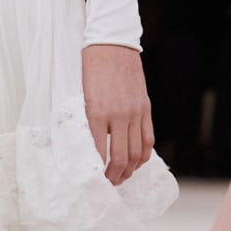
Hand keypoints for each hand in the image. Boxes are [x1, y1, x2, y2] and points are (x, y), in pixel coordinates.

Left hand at [82, 43, 153, 185]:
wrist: (112, 44)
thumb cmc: (91, 67)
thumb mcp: (82, 95)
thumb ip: (87, 120)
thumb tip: (88, 146)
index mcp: (97, 112)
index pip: (98, 152)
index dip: (95, 172)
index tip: (91, 182)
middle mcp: (119, 115)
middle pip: (121, 158)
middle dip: (114, 176)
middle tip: (107, 185)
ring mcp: (136, 112)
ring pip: (137, 152)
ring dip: (130, 170)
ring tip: (121, 178)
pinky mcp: (146, 108)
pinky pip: (148, 138)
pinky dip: (143, 155)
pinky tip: (137, 163)